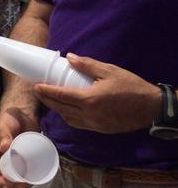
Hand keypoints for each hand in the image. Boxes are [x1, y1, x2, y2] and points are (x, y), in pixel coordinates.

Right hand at [0, 107, 40, 187]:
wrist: (23, 115)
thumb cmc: (9, 119)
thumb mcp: (3, 125)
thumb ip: (4, 134)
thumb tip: (5, 147)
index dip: (0, 183)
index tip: (12, 183)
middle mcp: (0, 163)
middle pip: (2, 184)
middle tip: (24, 185)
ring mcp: (12, 165)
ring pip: (13, 184)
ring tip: (29, 184)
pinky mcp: (23, 164)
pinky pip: (23, 178)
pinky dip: (27, 183)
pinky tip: (34, 181)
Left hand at [34, 54, 161, 133]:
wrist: (151, 107)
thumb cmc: (130, 86)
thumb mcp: (109, 70)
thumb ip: (87, 65)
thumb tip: (70, 58)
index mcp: (90, 100)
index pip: (62, 96)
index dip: (47, 91)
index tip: (36, 86)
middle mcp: (90, 115)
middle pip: (62, 109)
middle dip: (48, 101)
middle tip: (39, 92)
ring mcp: (95, 124)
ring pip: (69, 119)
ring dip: (58, 110)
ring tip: (51, 100)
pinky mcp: (101, 129)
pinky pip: (79, 125)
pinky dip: (70, 118)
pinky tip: (68, 111)